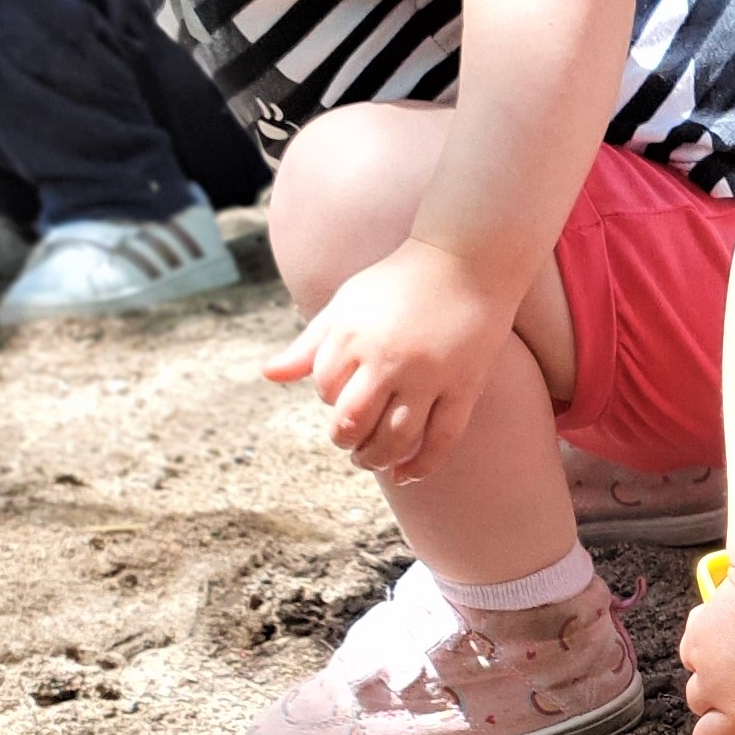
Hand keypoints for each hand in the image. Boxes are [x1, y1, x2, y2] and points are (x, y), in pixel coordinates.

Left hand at [260, 237, 514, 476]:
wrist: (467, 260)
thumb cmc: (400, 282)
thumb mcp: (347, 305)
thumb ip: (309, 345)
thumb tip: (267, 375)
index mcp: (354, 336)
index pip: (326, 391)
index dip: (330, 400)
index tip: (343, 396)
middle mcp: (389, 359)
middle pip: (353, 422)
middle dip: (346, 442)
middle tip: (351, 445)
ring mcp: (429, 375)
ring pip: (396, 438)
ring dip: (378, 459)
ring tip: (373, 459)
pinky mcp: (464, 386)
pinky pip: (442, 438)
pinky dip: (422, 465)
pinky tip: (408, 474)